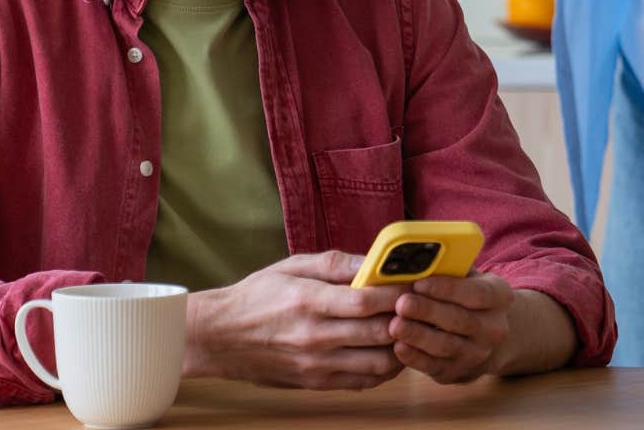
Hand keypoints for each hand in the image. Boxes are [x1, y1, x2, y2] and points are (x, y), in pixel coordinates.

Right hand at [182, 252, 403, 389]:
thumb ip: (336, 264)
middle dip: (407, 319)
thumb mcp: (292, 266)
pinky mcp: (316, 383)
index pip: (366, 300)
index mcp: (308, 301)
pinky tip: (390, 352)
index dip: (397, 292)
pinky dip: (384, 369)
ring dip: (401, 347)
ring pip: (377, 363)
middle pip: (378, 333)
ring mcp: (316, 364)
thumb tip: (374, 261)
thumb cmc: (257, 296)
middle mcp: (314, 336)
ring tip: (409, 329)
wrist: (220, 337)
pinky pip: (363, 382)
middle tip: (422, 306)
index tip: (415, 283)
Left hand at [387, 271, 515, 383]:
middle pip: (459, 320)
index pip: (476, 293)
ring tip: (394, 325)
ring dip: (418, 336)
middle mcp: (494, 328)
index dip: (447, 288)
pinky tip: (398, 347)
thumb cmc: (466, 298)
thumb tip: (417, 258)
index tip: (419, 282)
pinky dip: (415, 358)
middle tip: (402, 304)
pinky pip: (435, 366)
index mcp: (499, 297)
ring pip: (446, 345)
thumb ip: (449, 268)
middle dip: (428, 311)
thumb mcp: (468, 278)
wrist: (485, 339)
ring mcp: (478, 354)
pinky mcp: (459, 372)